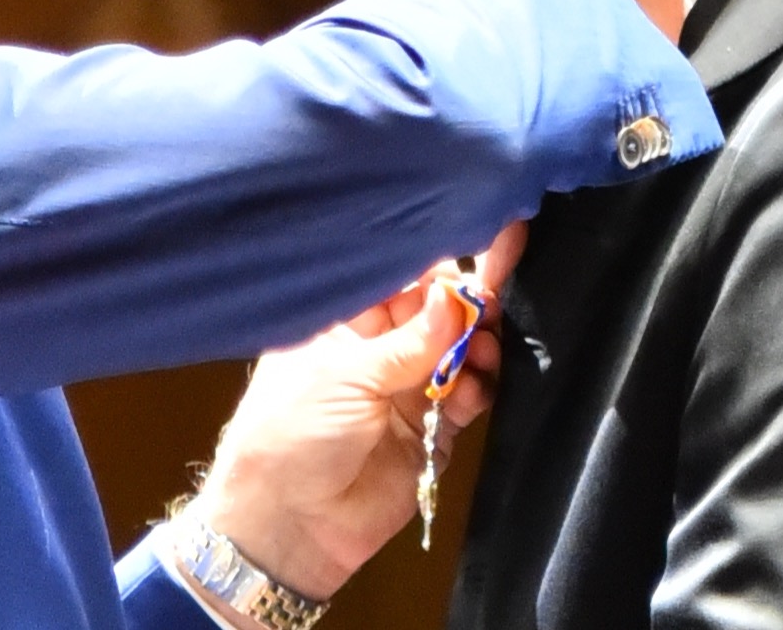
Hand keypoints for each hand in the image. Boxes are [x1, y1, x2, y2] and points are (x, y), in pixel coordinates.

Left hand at [185, 222, 528, 600]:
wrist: (290, 524)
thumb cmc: (295, 430)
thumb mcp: (346, 374)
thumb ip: (410, 339)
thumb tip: (456, 293)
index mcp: (345, 325)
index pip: (399, 282)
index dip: (435, 270)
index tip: (471, 257)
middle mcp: (379, 353)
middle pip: (437, 315)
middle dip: (467, 305)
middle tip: (492, 300)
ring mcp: (407, 392)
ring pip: (459, 354)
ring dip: (477, 346)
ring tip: (484, 346)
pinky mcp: (432, 434)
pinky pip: (466, 400)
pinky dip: (476, 389)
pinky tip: (474, 386)